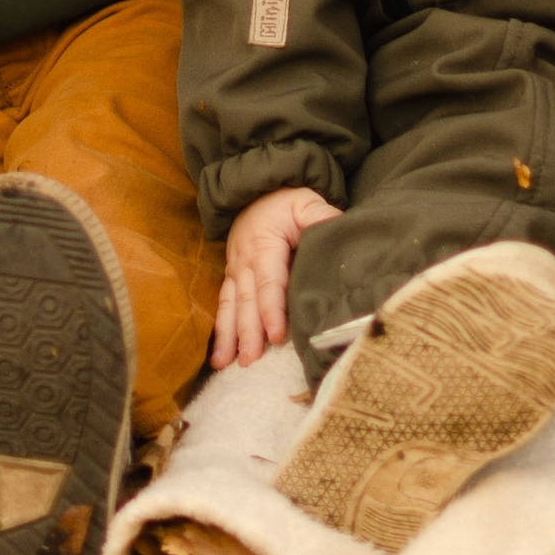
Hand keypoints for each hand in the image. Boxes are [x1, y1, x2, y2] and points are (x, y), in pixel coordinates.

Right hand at [213, 184, 342, 368]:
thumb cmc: (286, 200)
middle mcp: (245, 261)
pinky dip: (220, 331)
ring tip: (227, 364)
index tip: (276, 335)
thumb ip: (320, 215)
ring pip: (230, 306)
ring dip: (229, 336)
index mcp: (264, 244)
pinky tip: (219, 356)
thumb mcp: (305, 201)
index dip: (272, 309)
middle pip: (247, 300)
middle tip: (250, 360)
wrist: (256, 190)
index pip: (269, 282)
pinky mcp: (232, 277)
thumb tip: (335, 229)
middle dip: (248, 332)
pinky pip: (223, 305)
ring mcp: (235, 270)